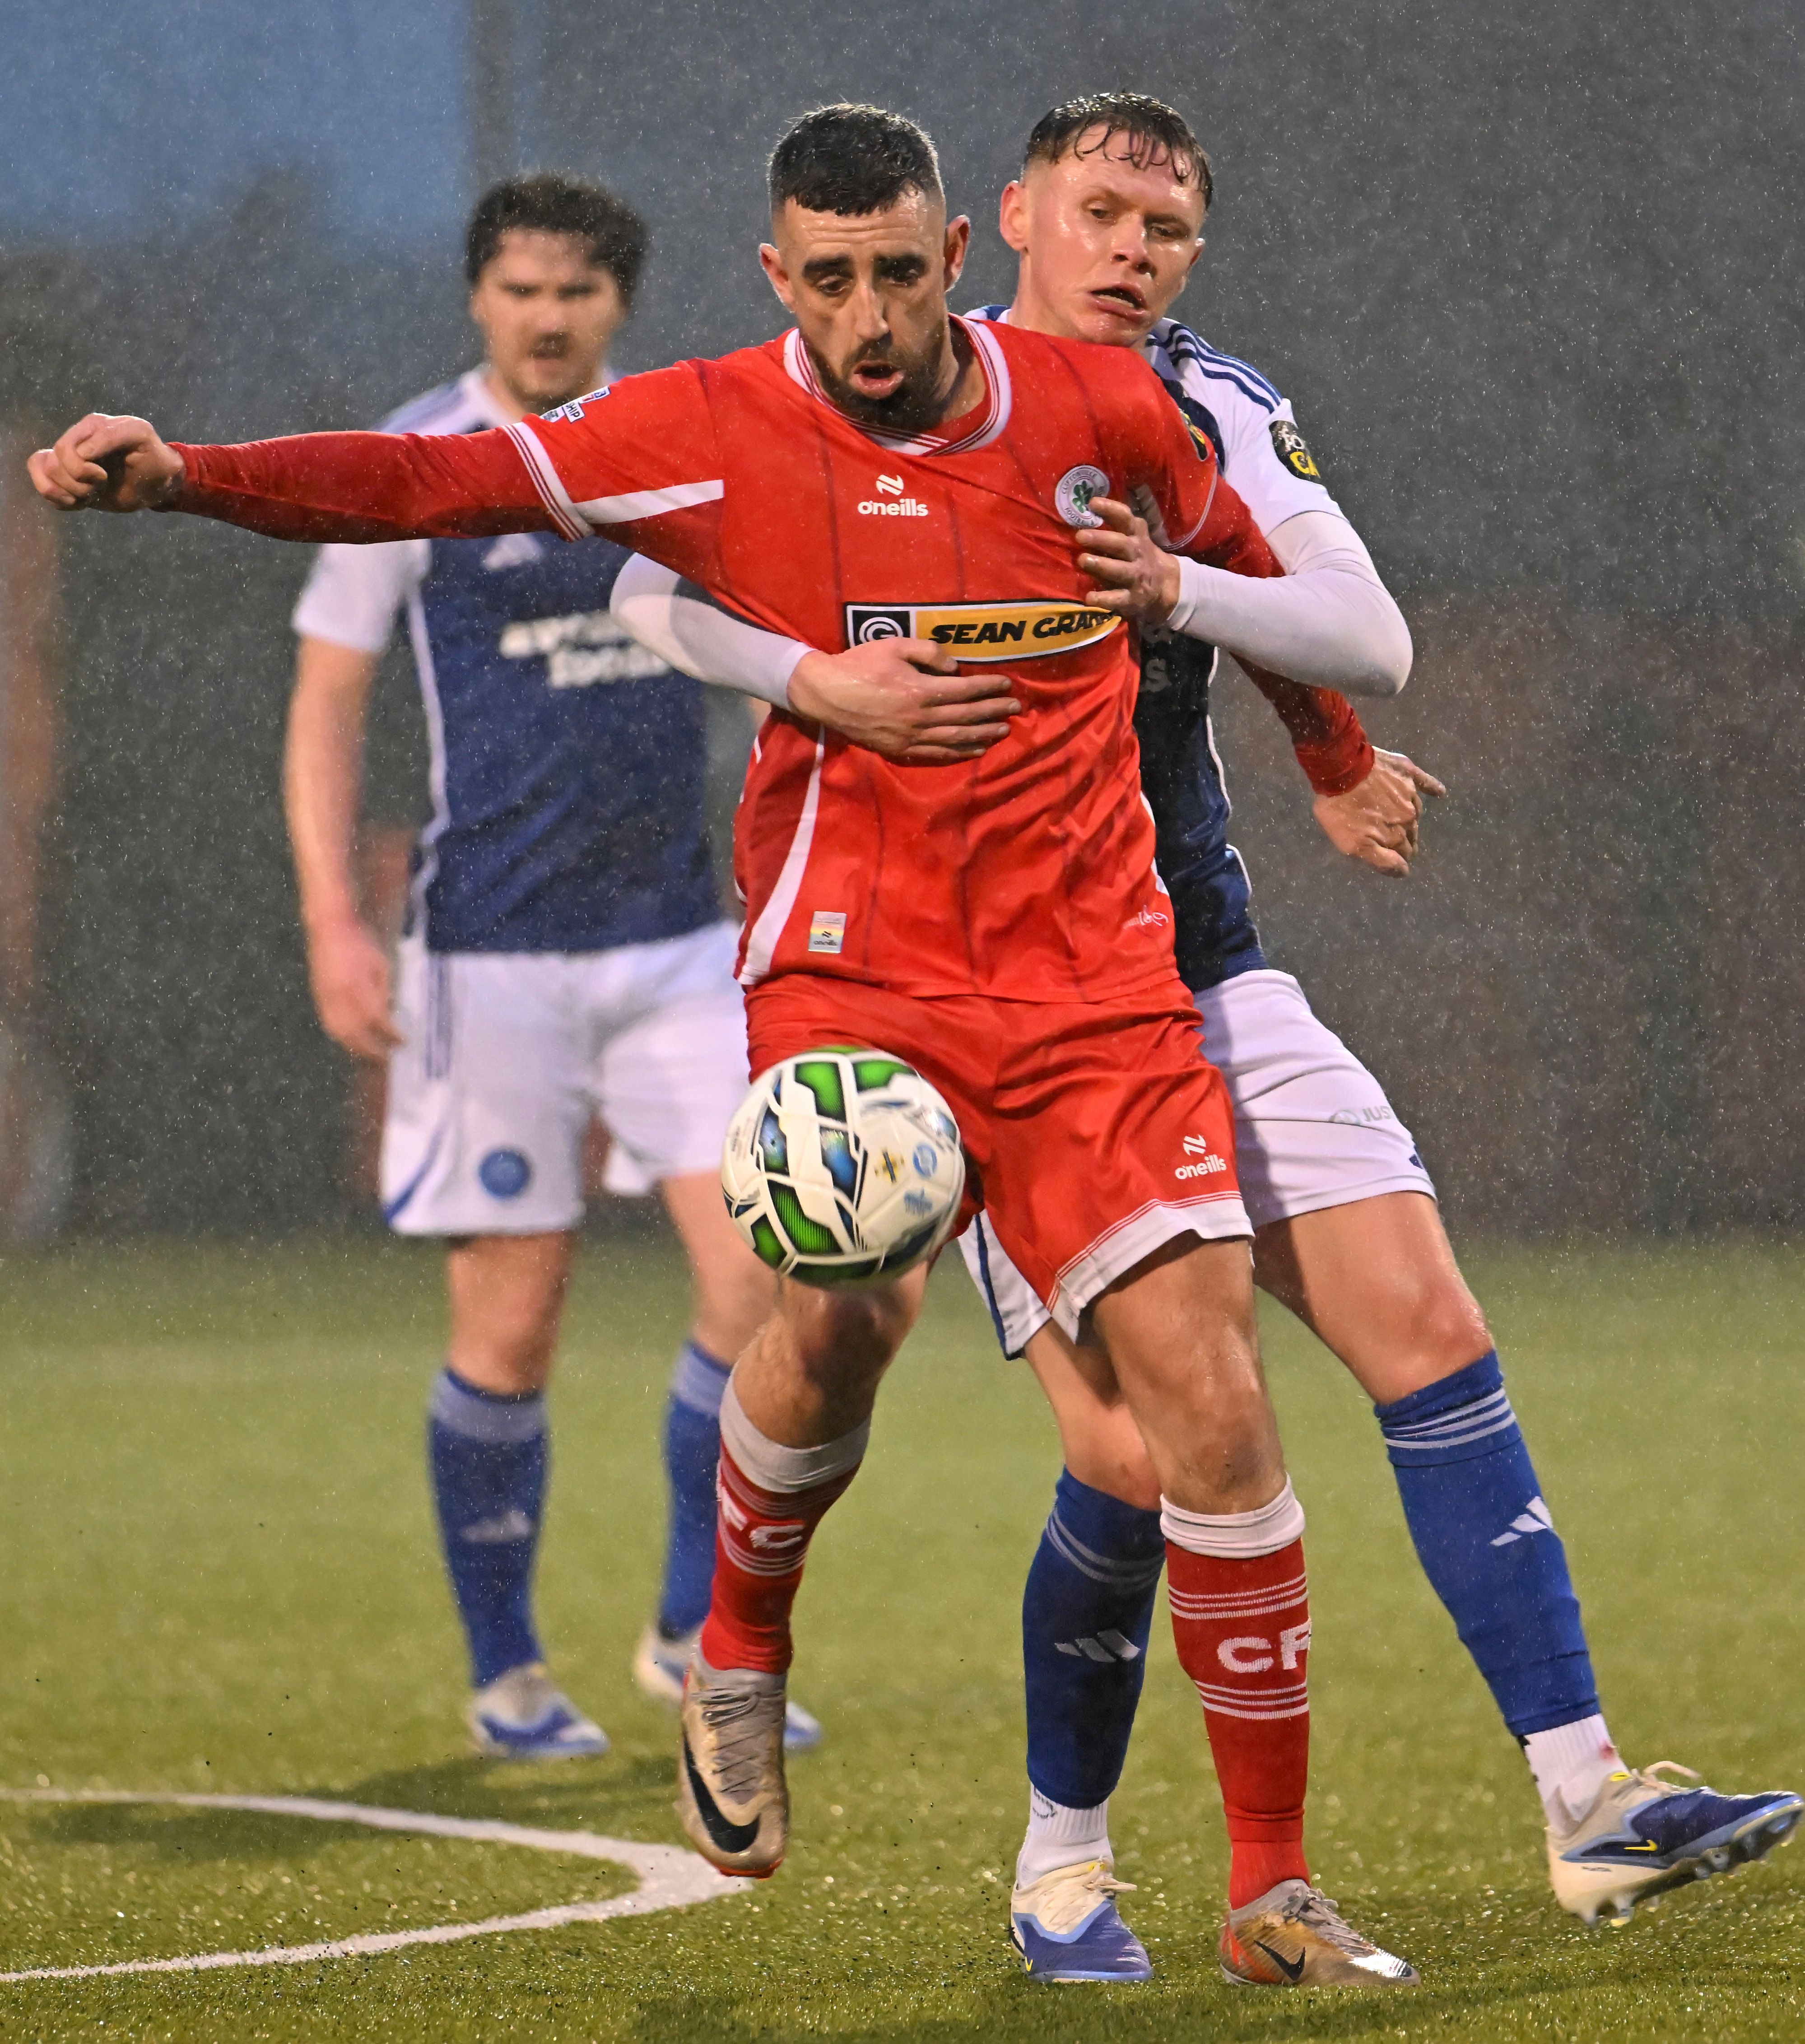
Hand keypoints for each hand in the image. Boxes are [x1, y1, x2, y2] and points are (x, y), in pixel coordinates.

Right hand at [27, 413, 185, 512]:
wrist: (157, 484)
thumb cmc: (153, 460)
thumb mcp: (141, 437)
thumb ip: (112, 436)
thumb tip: (81, 452)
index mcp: (91, 427)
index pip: (64, 449)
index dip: (80, 469)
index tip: (104, 477)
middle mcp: (76, 440)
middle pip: (53, 464)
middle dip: (77, 483)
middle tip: (100, 486)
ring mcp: (68, 459)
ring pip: (46, 474)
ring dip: (70, 492)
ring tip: (92, 493)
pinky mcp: (66, 478)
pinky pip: (44, 486)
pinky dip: (59, 499)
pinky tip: (79, 501)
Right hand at [306, 917, 402, 1059]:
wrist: (330, 929)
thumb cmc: (361, 944)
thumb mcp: (381, 965)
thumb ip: (383, 991)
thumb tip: (388, 1015)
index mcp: (357, 986)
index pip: (377, 1019)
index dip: (391, 1034)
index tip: (403, 1042)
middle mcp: (339, 996)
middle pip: (356, 1033)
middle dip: (373, 1049)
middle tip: (388, 1058)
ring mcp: (325, 998)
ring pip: (340, 1033)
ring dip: (356, 1048)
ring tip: (372, 1056)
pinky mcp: (318, 998)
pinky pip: (330, 1025)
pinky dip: (343, 1038)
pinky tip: (354, 1043)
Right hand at [787, 639, 1020, 763]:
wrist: (826, 694)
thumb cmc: (859, 664)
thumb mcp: (894, 645)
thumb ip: (928, 653)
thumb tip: (955, 668)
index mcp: (921, 690)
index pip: (965, 691)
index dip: (989, 688)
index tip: (1006, 685)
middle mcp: (920, 717)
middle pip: (966, 716)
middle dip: (994, 712)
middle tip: (1015, 709)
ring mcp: (911, 737)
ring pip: (956, 738)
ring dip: (983, 734)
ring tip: (1003, 730)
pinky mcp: (900, 750)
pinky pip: (937, 754)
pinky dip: (960, 752)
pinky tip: (976, 749)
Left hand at [1075, 497, 1180, 624]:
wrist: (1165, 585)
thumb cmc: (1138, 555)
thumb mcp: (1133, 537)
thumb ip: (1115, 525)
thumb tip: (1083, 509)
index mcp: (1136, 535)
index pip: (1125, 518)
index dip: (1110, 509)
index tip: (1092, 503)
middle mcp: (1137, 553)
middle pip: (1121, 544)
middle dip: (1101, 539)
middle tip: (1080, 536)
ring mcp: (1136, 576)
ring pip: (1119, 570)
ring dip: (1101, 565)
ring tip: (1082, 560)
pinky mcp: (1133, 598)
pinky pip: (1118, 599)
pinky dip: (1104, 599)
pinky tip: (1089, 598)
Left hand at [1312, 748, 1446, 876]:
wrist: (1341, 769)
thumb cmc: (1341, 810)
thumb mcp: (1353, 845)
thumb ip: (1380, 861)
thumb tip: (1403, 871)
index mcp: (1396, 835)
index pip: (1405, 853)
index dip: (1401, 858)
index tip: (1397, 859)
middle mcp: (1408, 817)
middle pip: (1411, 833)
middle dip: (1406, 840)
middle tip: (1398, 841)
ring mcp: (1410, 794)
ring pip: (1415, 812)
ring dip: (1409, 817)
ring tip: (1400, 818)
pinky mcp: (1408, 773)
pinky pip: (1426, 782)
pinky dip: (1433, 788)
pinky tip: (1440, 792)